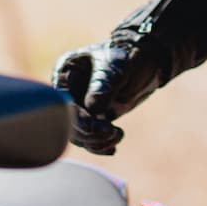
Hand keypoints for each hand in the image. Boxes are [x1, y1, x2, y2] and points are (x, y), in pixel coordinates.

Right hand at [51, 41, 161, 155]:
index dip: (75, 116)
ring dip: (97, 141)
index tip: (92, 125)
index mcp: (66, 73)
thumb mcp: (115, 67)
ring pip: (79, 134)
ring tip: (118, 134)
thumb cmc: (127, 57)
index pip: (62, 101)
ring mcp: (79, 107)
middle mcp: (68, 92)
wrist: (144, 63)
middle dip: (89, 132)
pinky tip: (113, 147)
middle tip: (111, 131)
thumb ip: (102, 85)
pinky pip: (90, 138)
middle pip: (68, 122)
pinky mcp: (92, 119)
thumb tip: (92, 108)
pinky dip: (100, 146)